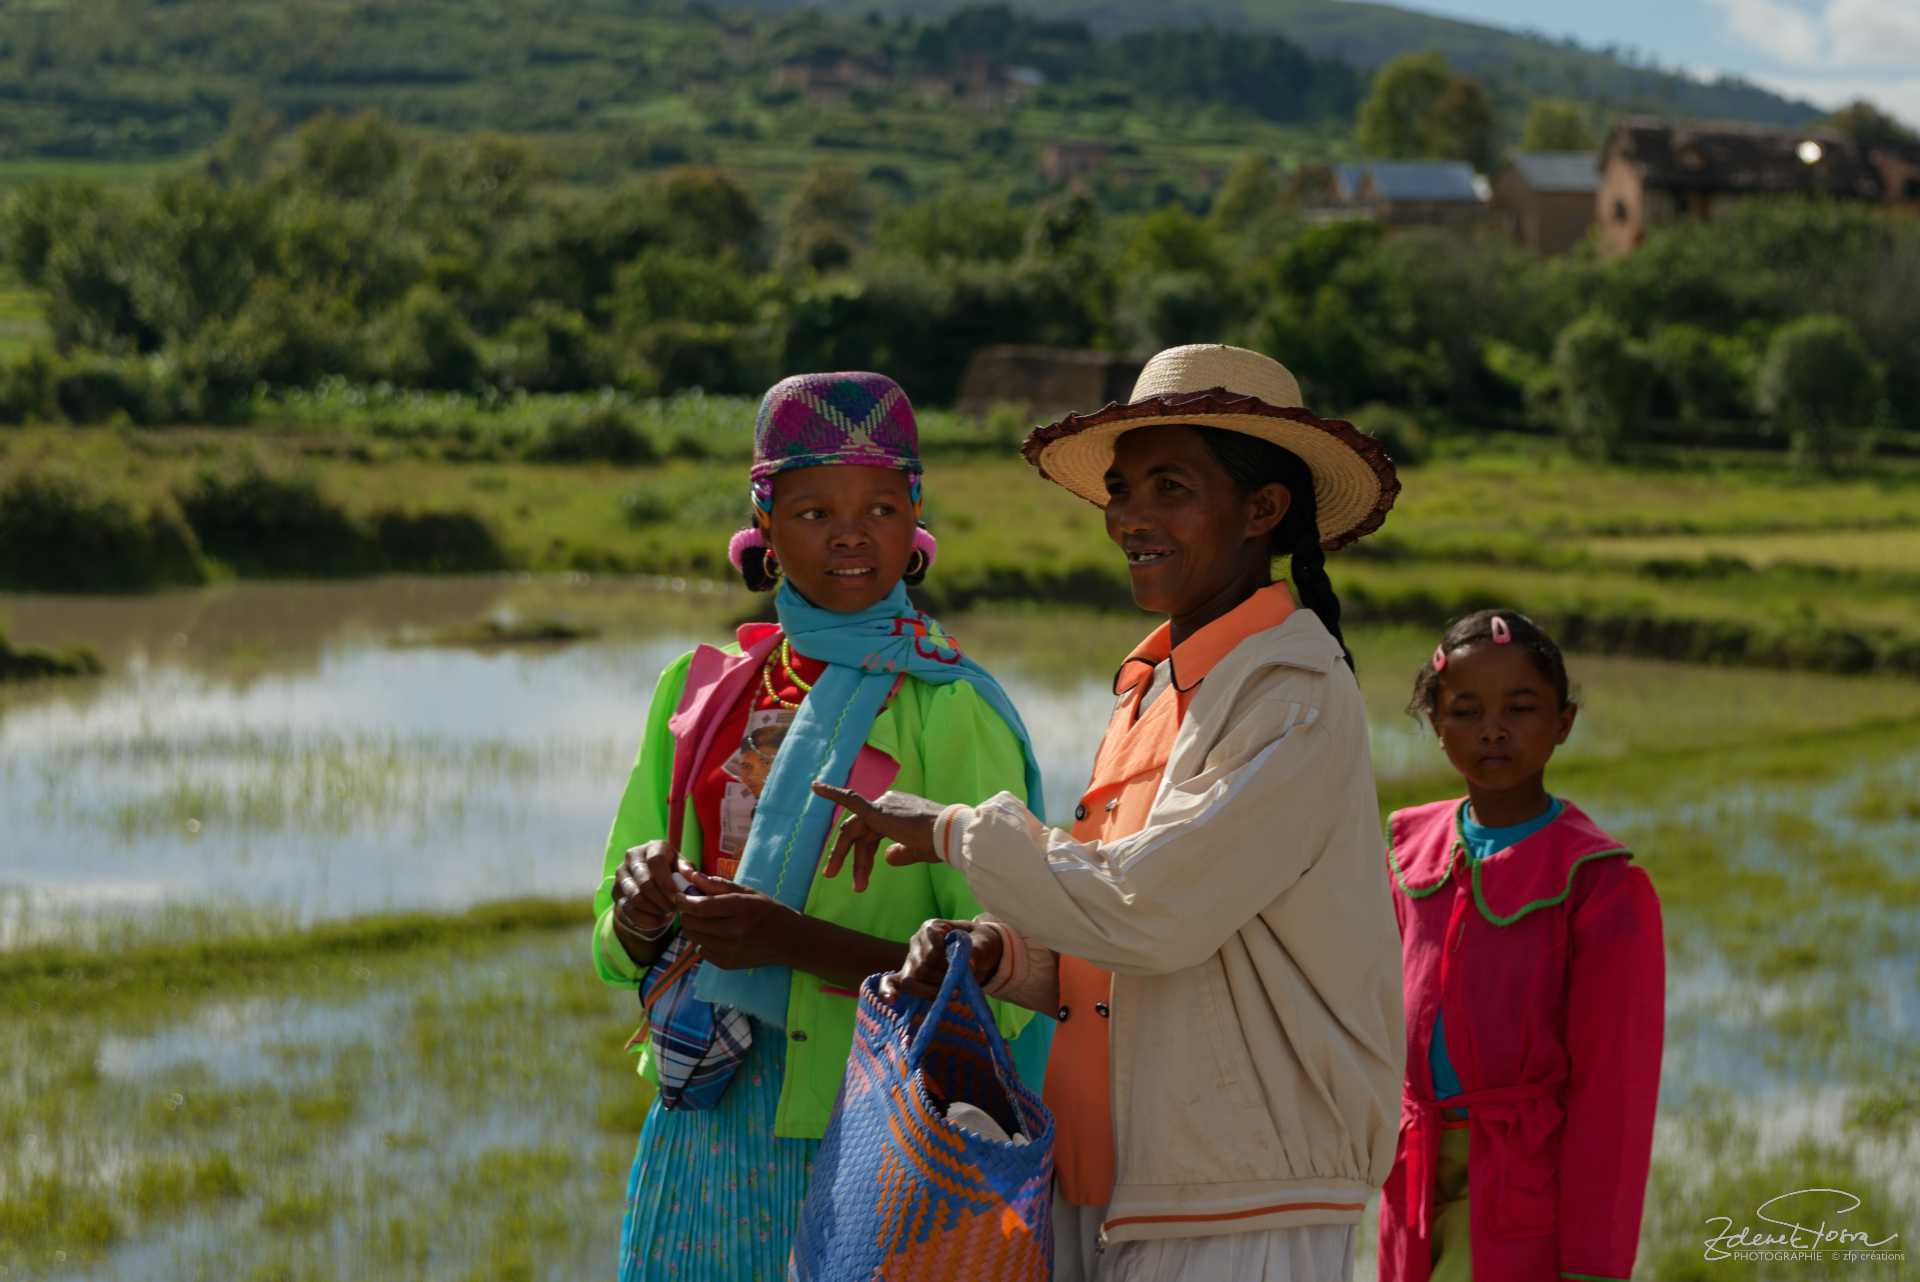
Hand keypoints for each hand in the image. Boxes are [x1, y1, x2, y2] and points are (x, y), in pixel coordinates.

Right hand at [610, 841, 681, 964]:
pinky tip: (660, 920)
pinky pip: (628, 910)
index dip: (668, 883)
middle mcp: (632, 857)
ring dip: (655, 910)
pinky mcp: (615, 891)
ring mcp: (621, 874)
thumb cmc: (670, 868)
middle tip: (676, 908)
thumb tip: (692, 877)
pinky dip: (646, 919)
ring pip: (636, 898)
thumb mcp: (681, 865)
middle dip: (663, 900)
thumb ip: (687, 869)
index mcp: (652, 847)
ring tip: (668, 912)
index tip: (679, 898)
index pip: (656, 862)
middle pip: (645, 883)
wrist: (649, 873)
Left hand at [671, 876, 801, 970]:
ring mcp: (730, 951)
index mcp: (740, 909)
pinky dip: (702, 940)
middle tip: (693, 906)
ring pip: (693, 937)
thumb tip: (693, 877)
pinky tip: (714, 934)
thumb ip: (719, 885)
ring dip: (693, 926)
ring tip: (705, 919)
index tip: (679, 895)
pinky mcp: (727, 964)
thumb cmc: (768, 911)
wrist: (789, 940)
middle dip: (686, 912)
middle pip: (692, 923)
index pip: (700, 907)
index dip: (683, 900)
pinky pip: (700, 950)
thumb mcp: (748, 892)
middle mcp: (734, 932)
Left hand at [813, 784, 947, 891]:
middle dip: (848, 858)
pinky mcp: (879, 811)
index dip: (864, 859)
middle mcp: (888, 804)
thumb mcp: (918, 851)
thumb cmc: (941, 843)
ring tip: (832, 875)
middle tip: (832, 876)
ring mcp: (883, 805)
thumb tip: (887, 858)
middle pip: (859, 834)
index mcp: (896, 812)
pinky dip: (832, 793)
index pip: (871, 835)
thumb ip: (901, 853)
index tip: (861, 879)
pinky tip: (816, 787)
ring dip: (841, 853)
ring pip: (853, 830)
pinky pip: (851, 801)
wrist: (951, 836)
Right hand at [879, 919, 1003, 1003]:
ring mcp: (911, 959)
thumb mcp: (984, 941)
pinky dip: (888, 991)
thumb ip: (976, 950)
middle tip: (961, 984)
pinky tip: (891, 1000)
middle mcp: (917, 942)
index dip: (948, 967)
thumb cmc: (979, 942)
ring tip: (951, 994)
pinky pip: (891, 982)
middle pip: (921, 969)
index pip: (932, 954)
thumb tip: (968, 965)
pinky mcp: (909, 974)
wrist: (980, 949)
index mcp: (932, 928)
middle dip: (942, 981)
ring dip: (930, 992)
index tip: (965, 969)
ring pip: (910, 980)